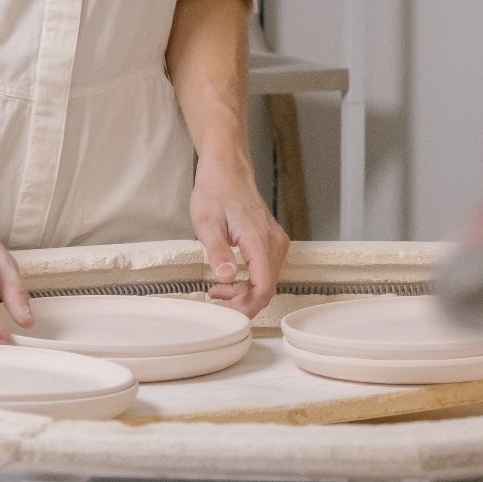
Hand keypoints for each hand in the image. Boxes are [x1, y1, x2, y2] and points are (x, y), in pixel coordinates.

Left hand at [191, 155, 287, 316]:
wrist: (227, 170)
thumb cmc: (215, 191)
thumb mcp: (207, 223)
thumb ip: (218, 251)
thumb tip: (226, 277)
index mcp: (259, 240)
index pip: (264, 288)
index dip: (246, 307)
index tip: (226, 311)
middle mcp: (274, 243)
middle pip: (266, 288)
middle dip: (241, 302)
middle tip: (215, 300)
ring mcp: (276, 243)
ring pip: (267, 281)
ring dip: (244, 293)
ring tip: (218, 290)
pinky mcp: (272, 242)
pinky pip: (266, 271)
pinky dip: (249, 281)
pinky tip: (230, 280)